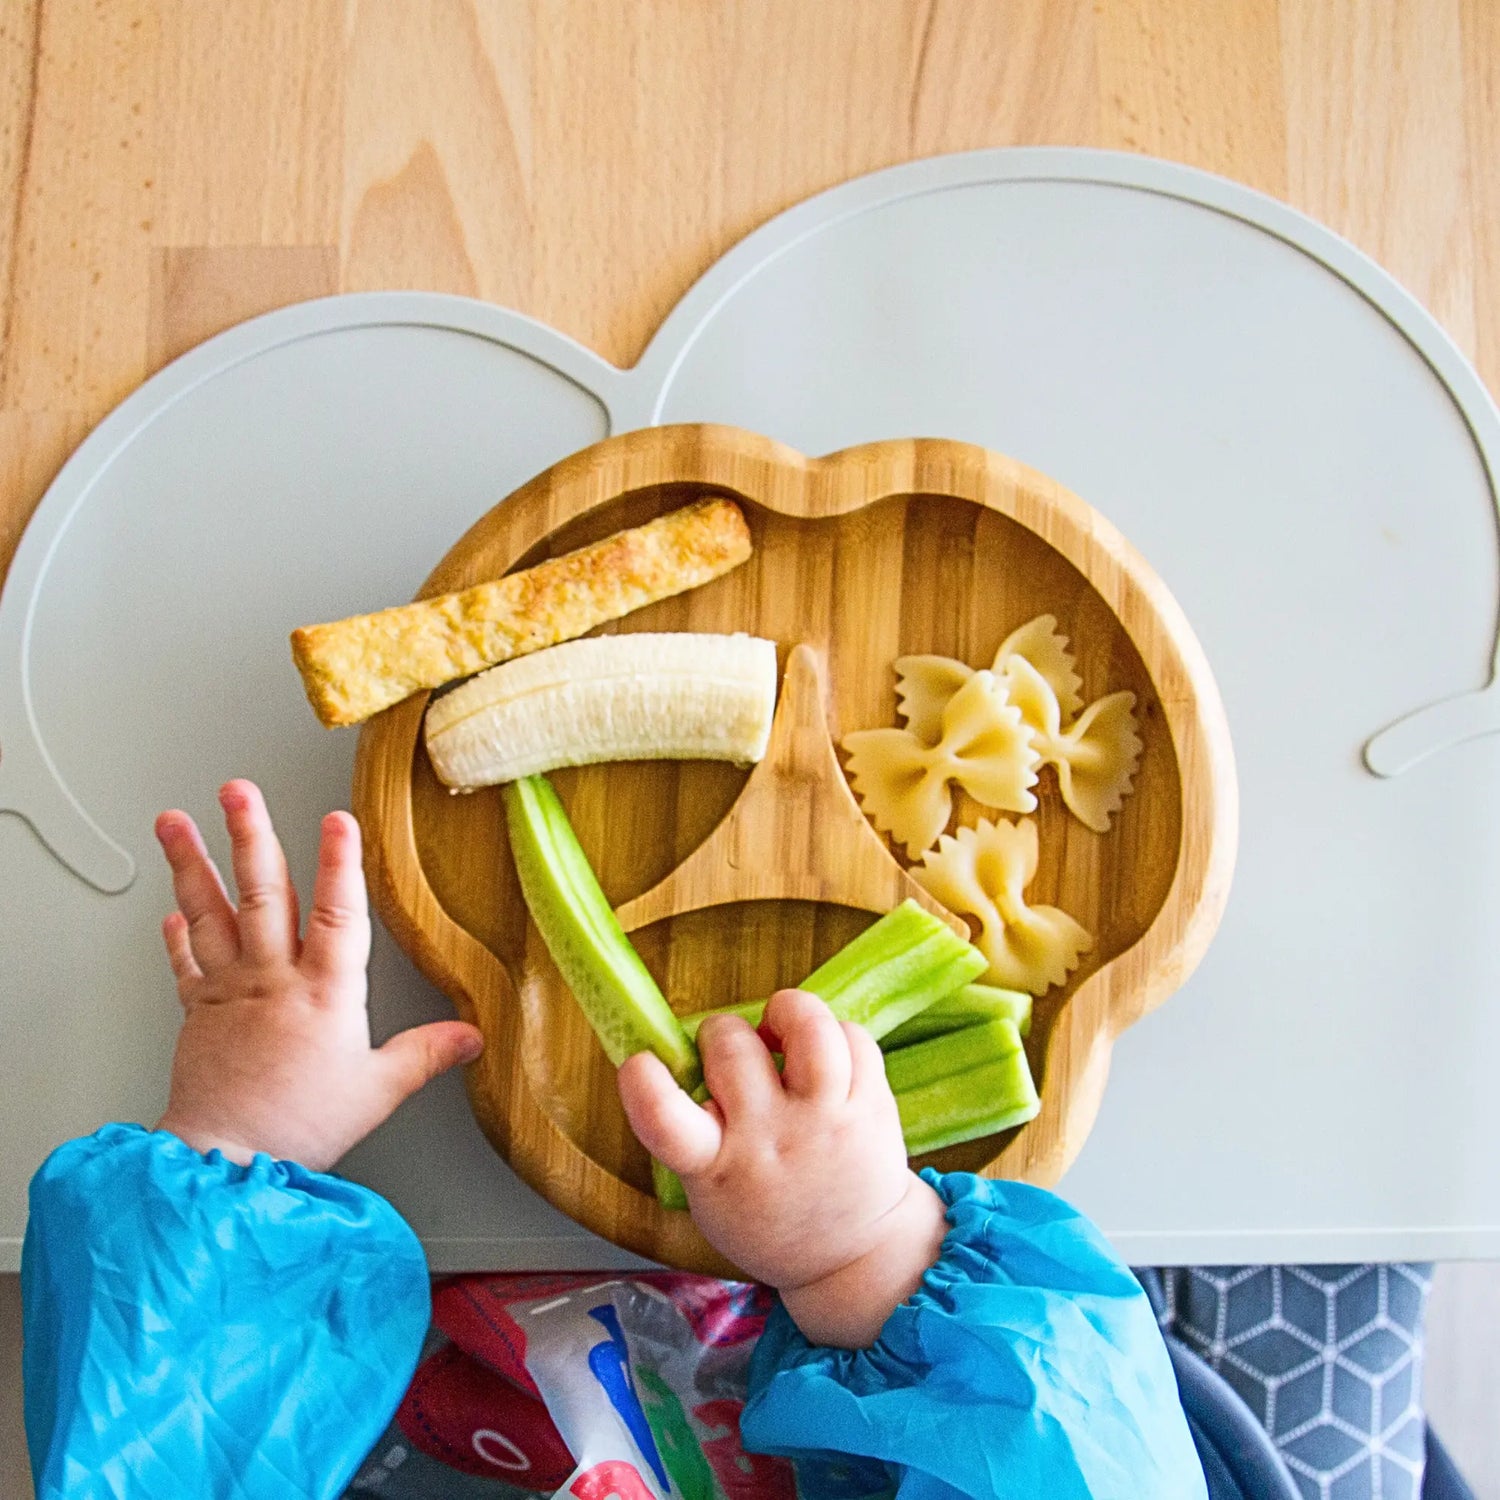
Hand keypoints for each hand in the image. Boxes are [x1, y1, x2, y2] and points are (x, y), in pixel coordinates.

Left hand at [152, 779, 483, 1170]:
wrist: (225, 1162)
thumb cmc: (300, 1127)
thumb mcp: (378, 1091)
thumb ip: (425, 1054)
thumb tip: (471, 1035)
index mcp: (325, 993)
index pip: (338, 914)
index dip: (340, 864)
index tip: (338, 819)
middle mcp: (274, 980)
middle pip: (262, 894)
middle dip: (250, 835)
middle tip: (237, 791)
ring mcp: (230, 991)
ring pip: (211, 914)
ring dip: (192, 863)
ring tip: (175, 821)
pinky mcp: (198, 1012)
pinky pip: (185, 961)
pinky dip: (177, 931)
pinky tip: (172, 905)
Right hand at [618, 989, 946, 1347]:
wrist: (854, 1256)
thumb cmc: (766, 1213)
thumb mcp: (708, 1192)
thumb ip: (689, 1130)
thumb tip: (681, 1052)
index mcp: (716, 1166)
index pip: (666, 1121)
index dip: (644, 1083)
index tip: (639, 1063)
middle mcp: (772, 1138)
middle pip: (733, 1046)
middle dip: (722, 1032)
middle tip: (732, 1053)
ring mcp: (828, 1120)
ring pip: (809, 1027)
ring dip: (787, 1012)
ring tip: (782, 1031)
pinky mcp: (873, 1106)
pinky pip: (854, 1036)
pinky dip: (834, 1033)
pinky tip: (824, 1056)